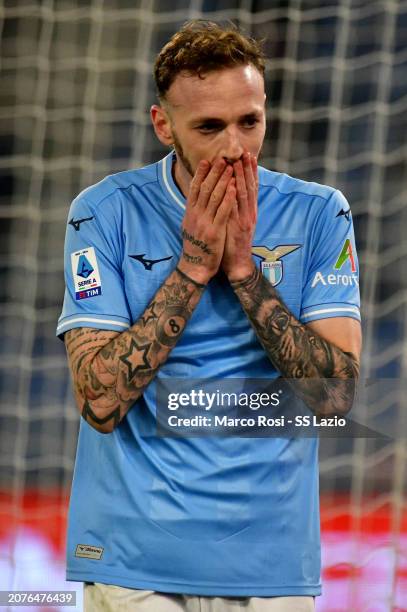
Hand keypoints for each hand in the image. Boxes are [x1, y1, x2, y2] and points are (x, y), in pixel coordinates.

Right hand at [178, 158, 236, 284]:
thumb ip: (193, 212)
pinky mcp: (214, 231)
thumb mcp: (190, 226)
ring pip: (215, 197)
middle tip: (222, 159)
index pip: (195, 189)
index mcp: (190, 213)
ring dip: (223, 180)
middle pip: (205, 189)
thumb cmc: (195, 247)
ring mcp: (205, 223)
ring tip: (231, 167)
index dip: (201, 174)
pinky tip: (234, 187)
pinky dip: (228, 197)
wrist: (195, 266)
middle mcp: (196, 215)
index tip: (206, 161)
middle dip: (214, 173)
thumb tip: (195, 199)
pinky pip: (223, 211)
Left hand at [222, 152, 257, 281]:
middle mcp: (249, 213)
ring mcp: (245, 219)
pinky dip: (235, 196)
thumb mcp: (236, 224)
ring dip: (242, 177)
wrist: (238, 264)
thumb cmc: (234, 245)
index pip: (251, 187)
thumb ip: (236, 209)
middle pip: (250, 187)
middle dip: (247, 169)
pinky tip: (233, 184)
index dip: (250, 171)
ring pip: (244, 194)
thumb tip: (231, 194)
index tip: (248, 156)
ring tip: (239, 162)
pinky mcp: (238, 227)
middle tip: (245, 152)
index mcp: (249, 212)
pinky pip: (236, 209)